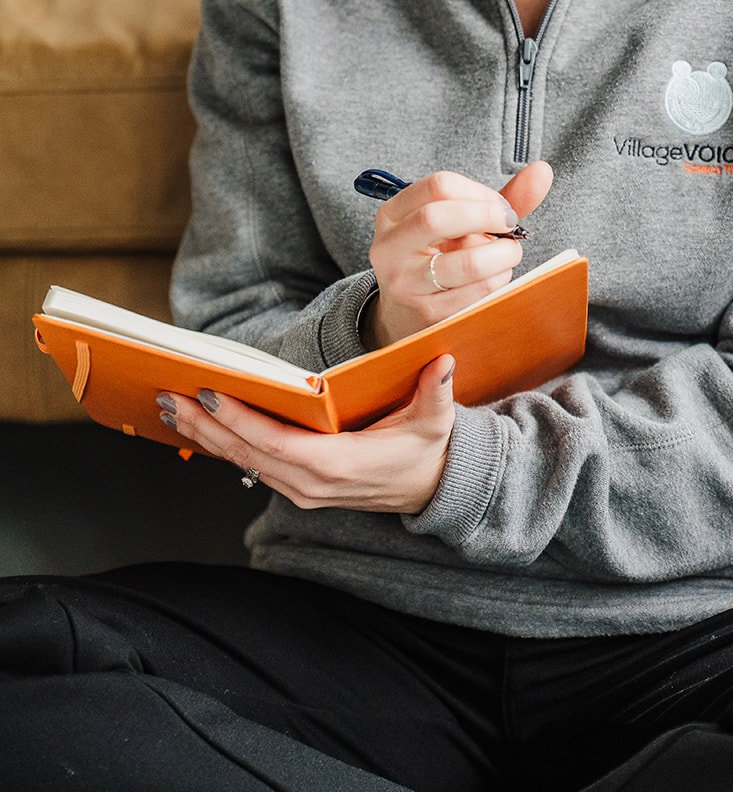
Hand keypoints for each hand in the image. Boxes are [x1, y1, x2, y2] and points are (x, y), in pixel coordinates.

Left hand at [159, 355, 456, 514]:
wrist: (431, 490)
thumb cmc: (428, 450)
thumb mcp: (435, 422)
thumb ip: (436, 394)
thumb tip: (442, 363)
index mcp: (337, 465)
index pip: (274, 443)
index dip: (239, 420)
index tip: (209, 394)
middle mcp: (311, 484)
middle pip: (246, 454)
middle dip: (204, 425)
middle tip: (169, 396)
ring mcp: (301, 490)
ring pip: (243, 462)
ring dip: (206, 436)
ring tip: (172, 408)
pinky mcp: (298, 488)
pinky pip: (252, 465)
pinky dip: (223, 445)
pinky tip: (201, 428)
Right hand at [363, 161, 553, 348]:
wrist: (407, 313)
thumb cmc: (438, 256)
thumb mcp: (455, 223)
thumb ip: (497, 198)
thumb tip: (542, 171)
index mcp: (393, 214)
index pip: (439, 185)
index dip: (480, 192)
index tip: (499, 205)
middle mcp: (390, 246)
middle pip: (438, 217)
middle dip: (487, 217)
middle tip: (509, 225)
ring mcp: (405, 283)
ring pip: (466, 262)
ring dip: (501, 254)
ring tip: (509, 252)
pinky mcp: (426, 314)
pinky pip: (476, 294)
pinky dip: (498, 280)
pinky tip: (497, 275)